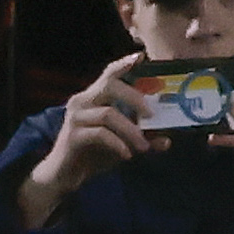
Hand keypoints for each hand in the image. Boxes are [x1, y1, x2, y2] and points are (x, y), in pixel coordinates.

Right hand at [17, 55, 156, 226]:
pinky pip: (100, 134)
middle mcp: (82, 102)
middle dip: (135, 97)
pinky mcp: (72, 136)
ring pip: (108, 113)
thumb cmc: (94, 154)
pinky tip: (127, 155)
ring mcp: (75, 118)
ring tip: (144, 147)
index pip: (108, 74)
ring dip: (131, 130)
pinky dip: (118, 144)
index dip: (123, 64)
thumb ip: (144, 139)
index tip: (140, 56)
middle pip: (109, 86)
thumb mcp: (124, 145)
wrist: (65, 176)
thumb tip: (168, 139)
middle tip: (153, 115)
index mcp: (94, 98)